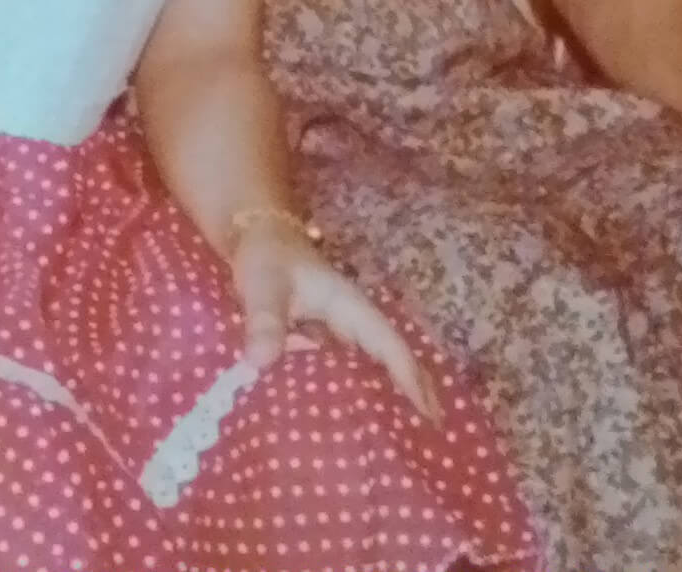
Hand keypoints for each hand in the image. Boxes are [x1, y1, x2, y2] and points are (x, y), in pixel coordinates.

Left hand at [226, 218, 441, 420]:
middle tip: (430, 441)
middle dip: (412, 396)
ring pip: (370, 371)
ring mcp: (336, 335)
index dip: (409, 379)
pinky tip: (348, 427)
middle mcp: (351, 324)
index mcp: (351, 308)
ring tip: (402, 442)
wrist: (252, 238)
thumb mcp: (264, 284)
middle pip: (391, 362)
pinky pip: (342, 375)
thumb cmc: (266, 257)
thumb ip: (264, 320)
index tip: (427, 415)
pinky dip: (352, 397)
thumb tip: (261, 362)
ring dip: (386, 400)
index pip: (389, 346)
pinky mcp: (317, 345)